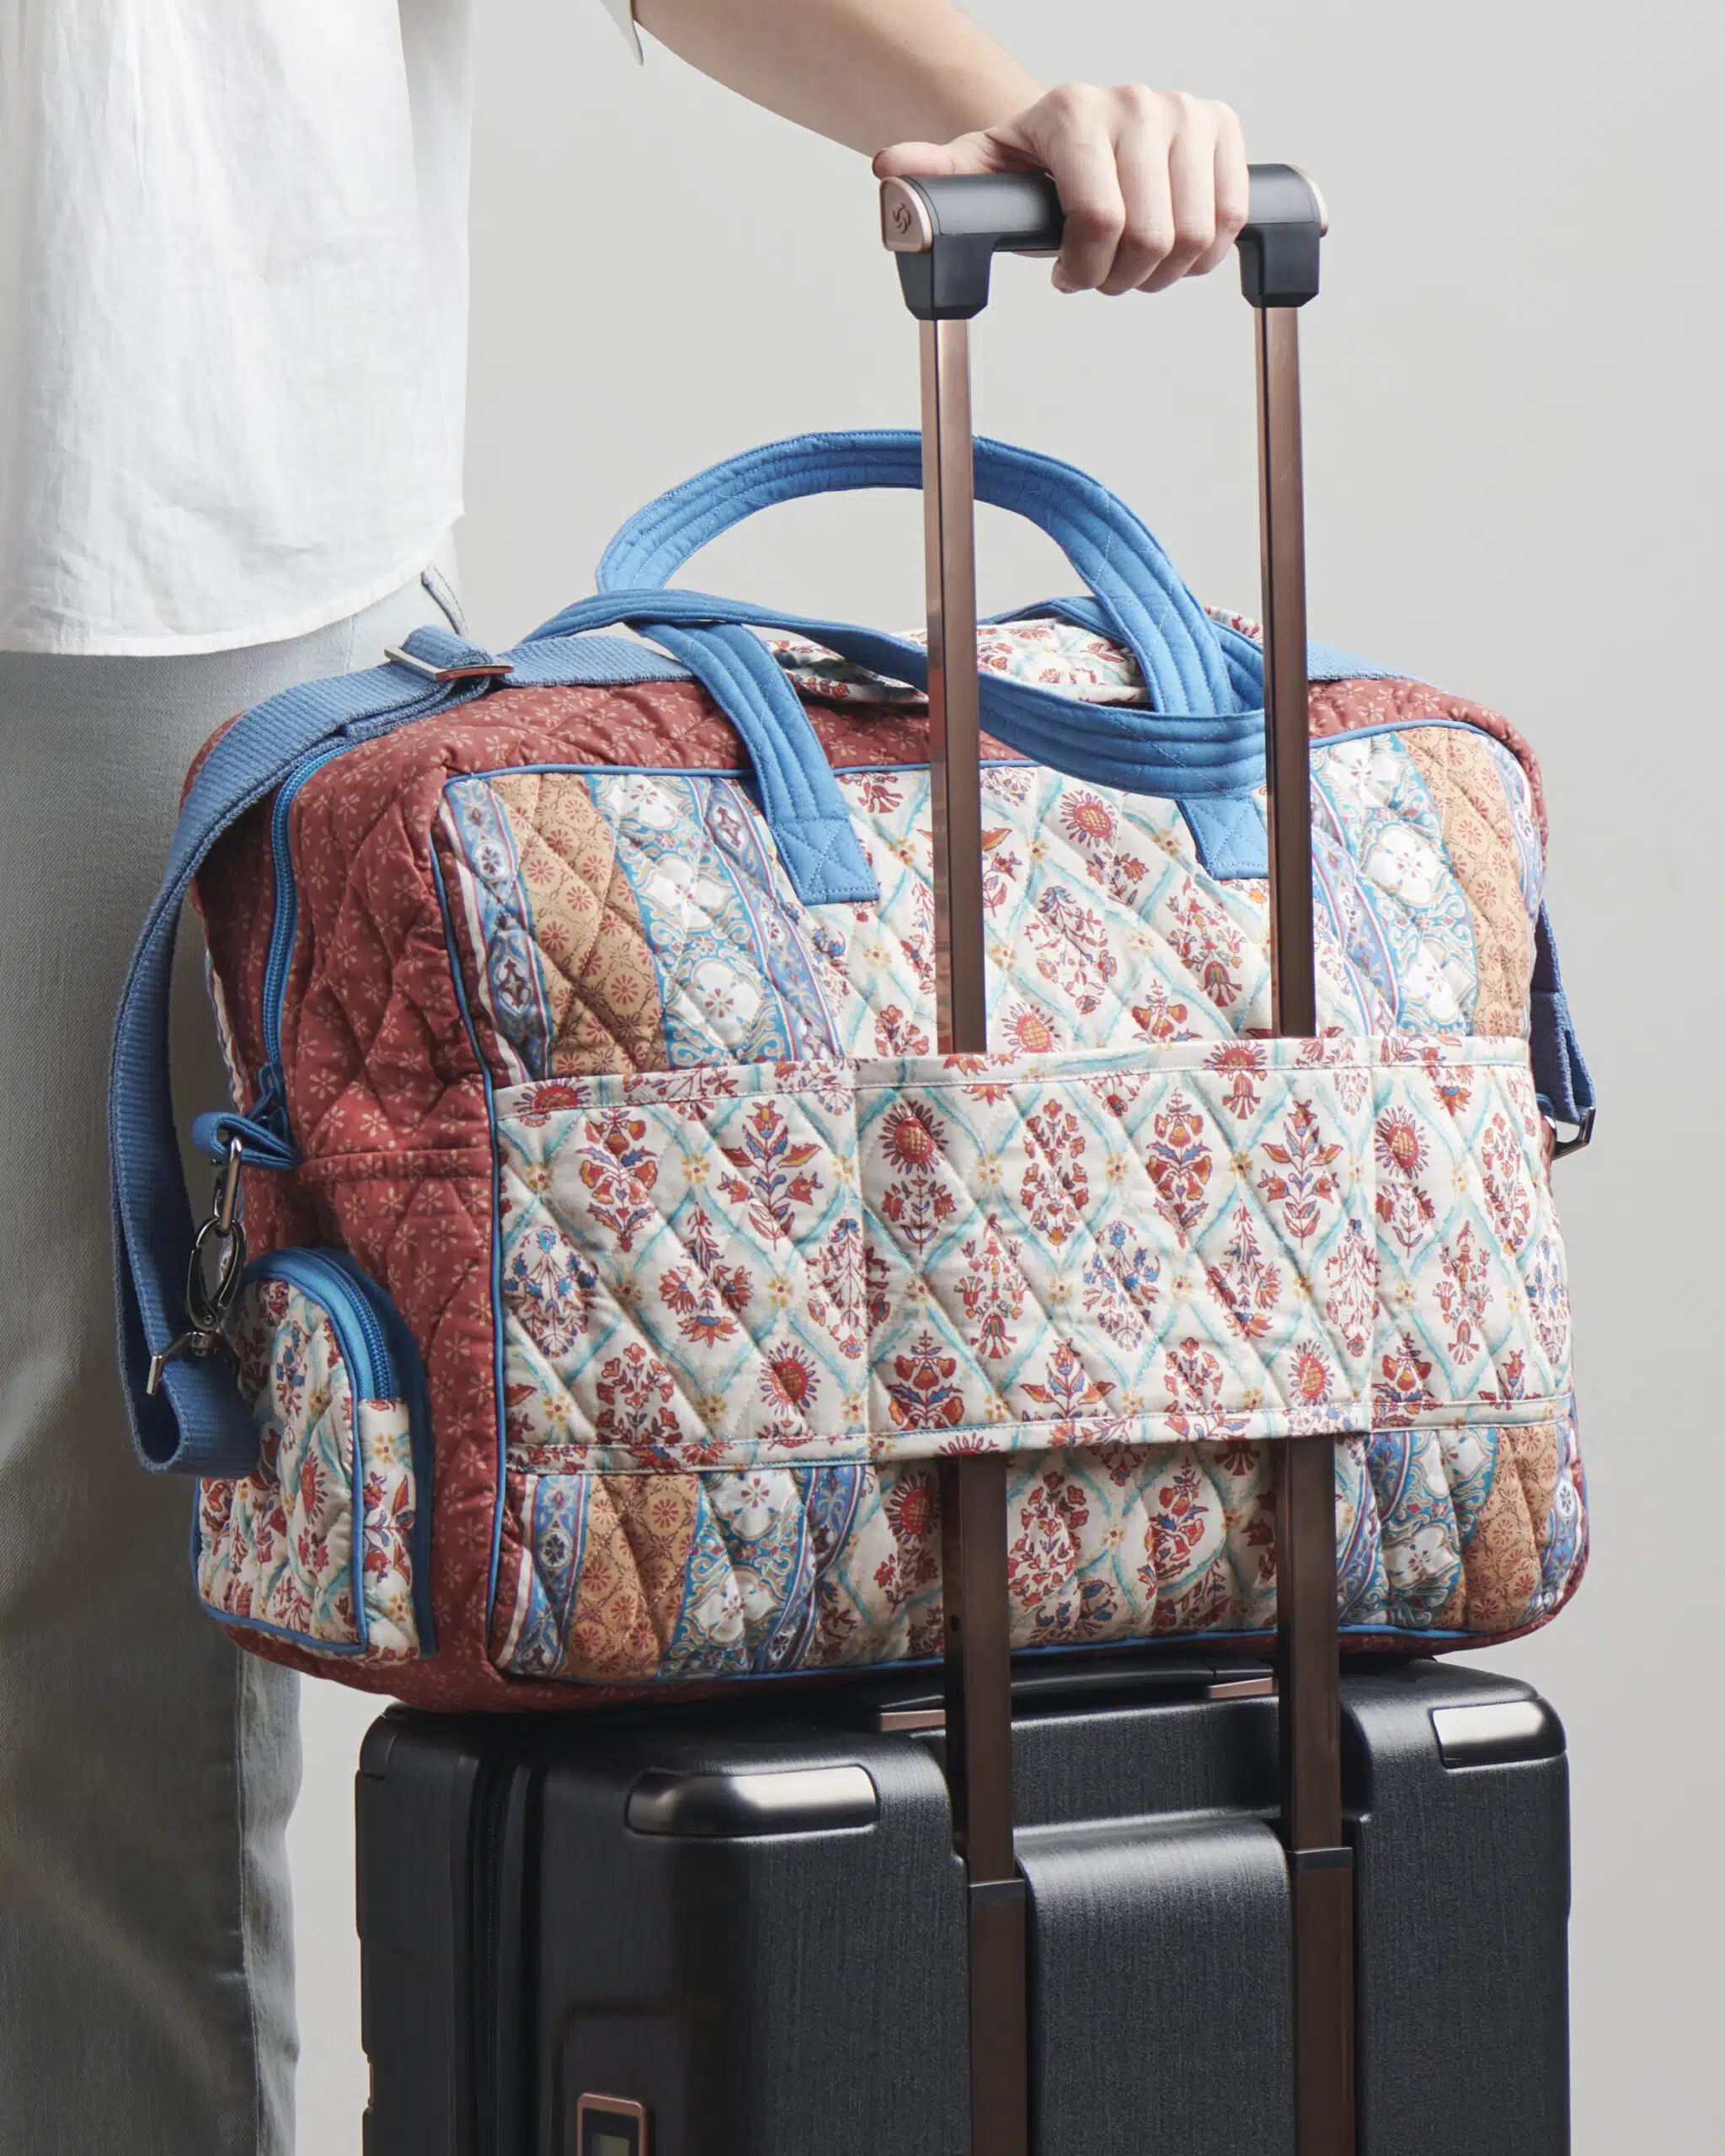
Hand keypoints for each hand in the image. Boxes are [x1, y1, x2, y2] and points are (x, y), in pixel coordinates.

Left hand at [874, 83, 1248, 295]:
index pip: (1099, 218)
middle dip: (1121, 278)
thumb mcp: (982, 169)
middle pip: (1150, 236)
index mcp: (1075, 112)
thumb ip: (941, 177)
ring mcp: (1186, 111)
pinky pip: (1233, 218)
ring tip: (1133, 265)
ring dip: (1163, 274)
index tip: (1065, 279)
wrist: (1080, 129)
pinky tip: (1174, 251)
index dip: (1085, 270)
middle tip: (1100, 277)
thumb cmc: (1032, 161)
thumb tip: (890, 173)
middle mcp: (1136, 102)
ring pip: (1196, 236)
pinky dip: (1206, 256)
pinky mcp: (1222, 127)